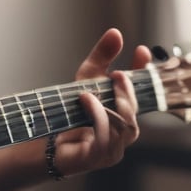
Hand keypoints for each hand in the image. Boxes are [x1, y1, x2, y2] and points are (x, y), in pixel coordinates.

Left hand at [52, 28, 150, 176]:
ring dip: (112, 107)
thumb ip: (102, 57)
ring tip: (91, 92)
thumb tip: (116, 32)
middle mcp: (123, 133)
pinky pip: (106, 140)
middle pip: (135, 114)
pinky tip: (87, 103)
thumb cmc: (70, 111)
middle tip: (118, 75)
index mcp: (125, 113)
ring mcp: (113, 148)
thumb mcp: (86, 78)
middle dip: (128, 93)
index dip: (145, 73)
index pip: (143, 93)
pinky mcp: (98, 158)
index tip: (141, 50)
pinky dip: (98, 118)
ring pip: (125, 128)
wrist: (46, 140)